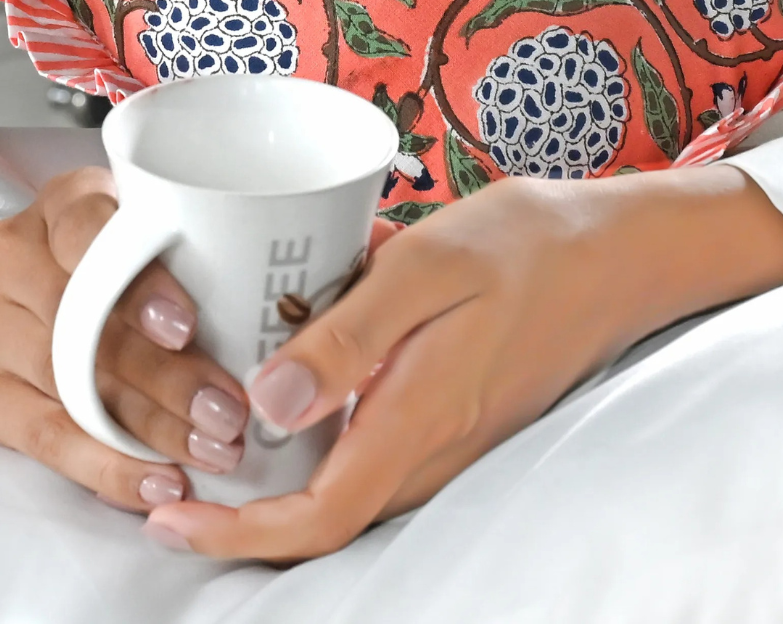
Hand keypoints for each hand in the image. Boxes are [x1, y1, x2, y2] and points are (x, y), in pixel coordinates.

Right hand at [0, 167, 252, 511]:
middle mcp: (12, 258)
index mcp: (61, 204)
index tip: (189, 325)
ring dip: (148, 426)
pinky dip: (107, 467)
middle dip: (162, 375)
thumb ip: (188, 250)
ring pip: (68, 383)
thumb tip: (274, 314)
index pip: (88, 232)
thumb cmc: (111, 260)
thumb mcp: (143, 232)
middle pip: (82, 321)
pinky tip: (158, 483)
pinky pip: (46, 439)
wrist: (17, 296)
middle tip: (228, 412)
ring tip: (211, 451)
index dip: (138, 282)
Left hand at [142, 163, 782, 560]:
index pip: (314, 518)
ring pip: (343, 477)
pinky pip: (371, 437)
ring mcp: (445, 434)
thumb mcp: (425, 270)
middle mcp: (429, 447)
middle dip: (238, 511)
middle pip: (320, 512)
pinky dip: (317, 423)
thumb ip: (346, 338)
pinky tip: (286, 361)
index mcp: (416, 421)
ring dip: (273, 469)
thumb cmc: (525, 247)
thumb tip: (264, 408)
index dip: (236, 535)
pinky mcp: (452, 408)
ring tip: (202, 427)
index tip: (170, 519)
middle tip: (163, 475)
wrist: (619, 251)